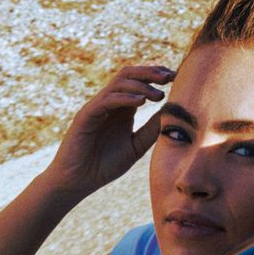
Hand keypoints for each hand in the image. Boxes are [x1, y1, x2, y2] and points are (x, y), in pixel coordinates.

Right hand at [43, 65, 174, 199]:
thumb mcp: (136, 146)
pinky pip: (106, 101)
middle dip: (150, 72)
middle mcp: (109, 103)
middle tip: (170, 76)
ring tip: (158, 94)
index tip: (175, 78)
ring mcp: (97, 108)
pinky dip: (124, 98)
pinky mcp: (86, 116)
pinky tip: (141, 102)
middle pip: (129, 75)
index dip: (156, 76)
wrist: (77, 182)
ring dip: (140, 85)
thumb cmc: (104, 166)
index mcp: (122, 109)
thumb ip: (151, 130)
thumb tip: (171, 114)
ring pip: (118, 83)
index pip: (139, 82)